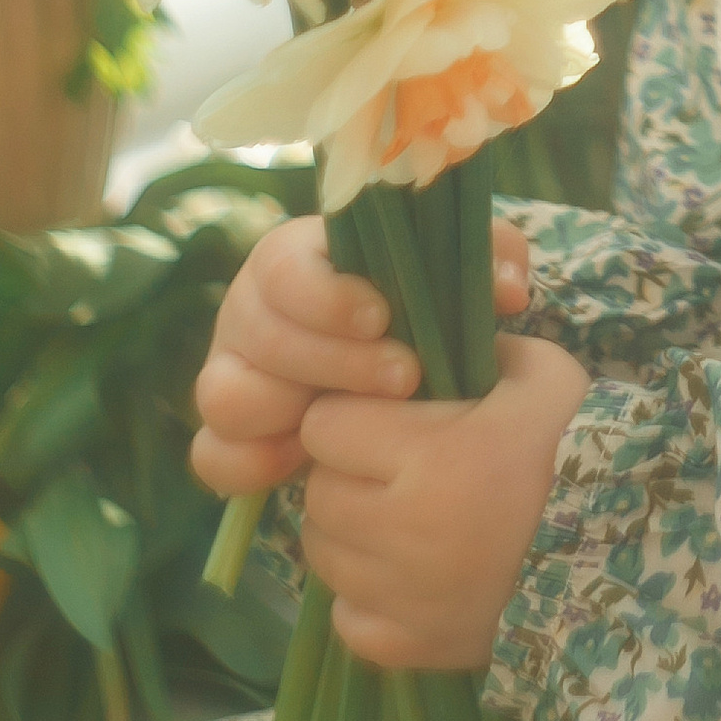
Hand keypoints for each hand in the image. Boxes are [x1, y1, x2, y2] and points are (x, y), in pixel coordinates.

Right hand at [190, 206, 532, 497]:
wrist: (397, 379)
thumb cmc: (420, 310)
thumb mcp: (458, 274)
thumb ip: (491, 256)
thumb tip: (508, 288)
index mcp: (297, 260)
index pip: (280, 264)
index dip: (324, 294)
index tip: (383, 316)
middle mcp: (252, 312)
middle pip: (256, 329)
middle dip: (331, 359)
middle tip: (405, 378)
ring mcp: (232, 373)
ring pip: (223, 393)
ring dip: (287, 409)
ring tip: (350, 420)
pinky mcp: (227, 434)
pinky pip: (212, 454)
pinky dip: (250, 463)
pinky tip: (301, 465)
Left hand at [298, 339, 591, 673]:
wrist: (629, 553)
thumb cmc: (580, 452)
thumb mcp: (545, 374)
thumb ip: (479, 349)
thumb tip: (427, 341)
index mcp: (432, 457)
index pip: (324, 426)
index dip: (350, 416)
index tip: (384, 421)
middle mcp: (405, 532)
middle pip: (318, 495)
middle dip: (346, 477)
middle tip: (392, 473)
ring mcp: (406, 598)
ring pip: (324, 557)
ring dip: (351, 535)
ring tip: (398, 522)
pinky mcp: (414, 646)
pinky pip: (350, 618)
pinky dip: (366, 598)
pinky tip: (405, 576)